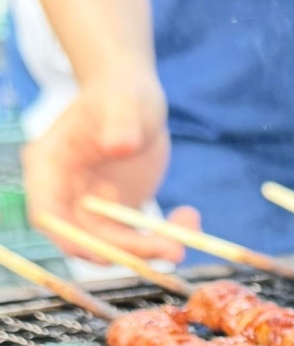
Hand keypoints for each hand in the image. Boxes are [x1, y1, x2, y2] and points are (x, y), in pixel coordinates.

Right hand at [23, 66, 198, 261]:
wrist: (135, 97)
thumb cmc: (121, 92)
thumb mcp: (123, 102)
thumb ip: (119, 123)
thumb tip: (119, 146)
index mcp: (50, 166)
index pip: (48, 214)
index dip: (72, 239)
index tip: (105, 254)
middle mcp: (67, 194)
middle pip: (88, 238)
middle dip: (130, 251)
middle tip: (174, 248)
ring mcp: (93, 208)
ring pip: (118, 245)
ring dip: (154, 247)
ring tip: (192, 229)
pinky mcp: (119, 215)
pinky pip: (140, 238)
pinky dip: (166, 236)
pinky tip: (191, 218)